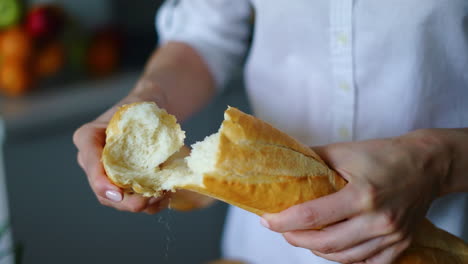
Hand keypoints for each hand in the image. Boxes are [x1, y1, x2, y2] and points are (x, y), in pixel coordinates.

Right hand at [73, 81, 170, 213]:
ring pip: (118, 200)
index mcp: (88, 138)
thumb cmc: (140, 107)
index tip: (116, 193)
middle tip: (144, 202)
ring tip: (160, 197)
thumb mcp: (137, 104)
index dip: (100, 181)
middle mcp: (93, 161)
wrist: (151, 116)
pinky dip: (150, 204)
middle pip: (102, 189)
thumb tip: (148, 131)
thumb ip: (137, 114)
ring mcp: (109, 175)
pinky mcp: (125, 184)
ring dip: (139, 204)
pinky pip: (134, 200)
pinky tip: (165, 197)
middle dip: (123, 201)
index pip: (90, 161)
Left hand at [261, 130, 449, 263]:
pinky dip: (346, 259)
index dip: (284, 221)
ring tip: (303, 238)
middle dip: (296, 239)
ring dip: (318, 250)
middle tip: (282, 230)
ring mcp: (391, 236)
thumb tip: (285, 168)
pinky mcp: (401, 245)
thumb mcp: (345, 151)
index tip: (267, 220)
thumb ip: (314, 161)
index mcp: (362, 195)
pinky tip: (334, 248)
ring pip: (345, 257)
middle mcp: (378, 220)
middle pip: (326, 243)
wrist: (426, 165)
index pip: (312, 215)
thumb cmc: (383, 155)